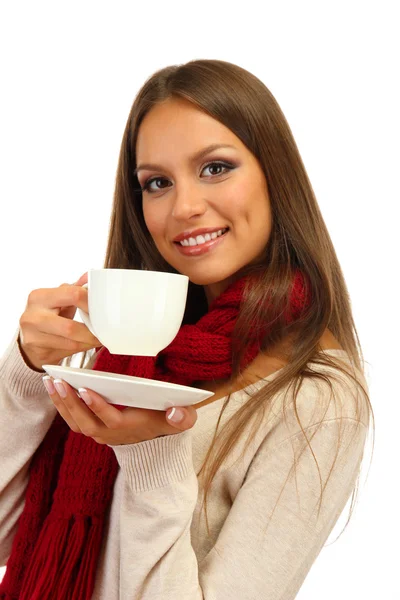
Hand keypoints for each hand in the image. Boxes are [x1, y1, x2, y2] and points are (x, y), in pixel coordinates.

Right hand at [19, 272, 101, 370]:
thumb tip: (89, 276)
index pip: (72, 294)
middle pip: (70, 327)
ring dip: (89, 341)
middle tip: (103, 330)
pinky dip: (82, 347)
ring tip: (98, 338)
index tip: (101, 309)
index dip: (90, 303)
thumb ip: (73, 289)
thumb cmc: (47, 315)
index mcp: (39, 297)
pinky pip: (68, 351)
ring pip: (71, 342)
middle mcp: (32, 316)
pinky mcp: (38, 351)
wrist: (28, 337)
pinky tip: (87, 343)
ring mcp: (33, 336)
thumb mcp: (57, 299)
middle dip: (91, 331)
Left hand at [43, 377, 197, 444]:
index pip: (111, 420)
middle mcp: (110, 434)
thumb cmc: (166, 420)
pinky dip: (61, 404)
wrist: (156, 435)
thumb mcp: (182, 418)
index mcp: (130, 429)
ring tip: (51, 380)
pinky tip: (54, 386)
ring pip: (75, 422)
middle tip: (60, 381)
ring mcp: (99, 433)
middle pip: (85, 423)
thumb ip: (183, 417)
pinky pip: (72, 419)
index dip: (97, 407)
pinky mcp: (92, 427)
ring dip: (61, 403)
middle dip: (71, 403)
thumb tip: (176, 411)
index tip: (85, 389)